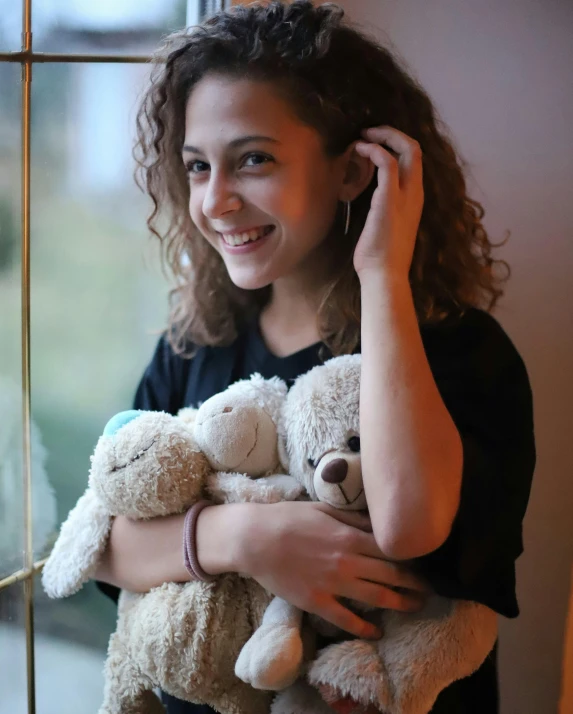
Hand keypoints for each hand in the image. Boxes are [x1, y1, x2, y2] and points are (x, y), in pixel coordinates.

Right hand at [237, 501, 428, 638]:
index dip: (412, 558)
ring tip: (415, 608)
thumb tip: (378, 522)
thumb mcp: (323, 509)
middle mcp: (347, 561)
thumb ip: (353, 518)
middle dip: (415, 584)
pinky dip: (364, 628)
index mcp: (350, 536)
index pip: (391, 549)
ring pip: (377, 598)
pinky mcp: (317, 601)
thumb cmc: (288, 518)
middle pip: (392, 575)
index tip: (425, 563)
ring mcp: (333, 583)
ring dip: (400, 604)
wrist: (255, 539)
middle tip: (430, 591)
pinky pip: (346, 619)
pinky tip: (377, 633)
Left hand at [352, 126, 423, 278]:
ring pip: (407, 148)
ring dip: (383, 135)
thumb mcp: (385, 228)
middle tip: (369, 132)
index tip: (374, 143)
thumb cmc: (381, 258)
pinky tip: (359, 149)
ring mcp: (406, 195)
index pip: (414, 161)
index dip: (396, 145)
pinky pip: (387, 162)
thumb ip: (383, 210)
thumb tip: (369, 202)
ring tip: (363, 136)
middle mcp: (415, 194)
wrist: (385, 276)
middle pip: (415, 149)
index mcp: (415, 200)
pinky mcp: (390, 198)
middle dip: (392, 133)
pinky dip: (374, 149)